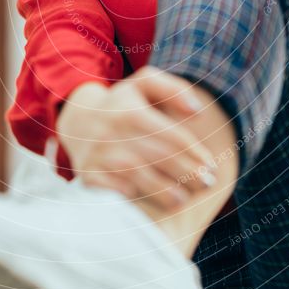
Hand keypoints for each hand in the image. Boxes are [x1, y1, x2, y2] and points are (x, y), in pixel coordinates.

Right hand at [57, 66, 216, 210]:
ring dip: (166, 192)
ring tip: (182, 199)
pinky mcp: (88, 174)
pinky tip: (148, 203)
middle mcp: (115, 133)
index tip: (211, 167)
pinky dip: (132, 198)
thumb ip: (174, 90)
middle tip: (206, 185)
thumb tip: (198, 111)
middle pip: (161, 158)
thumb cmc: (121, 103)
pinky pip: (114, 191)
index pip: (173, 137)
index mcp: (133, 112)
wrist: (77, 119)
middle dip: (189, 174)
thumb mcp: (144, 84)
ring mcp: (100, 156)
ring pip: (140, 177)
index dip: (196, 154)